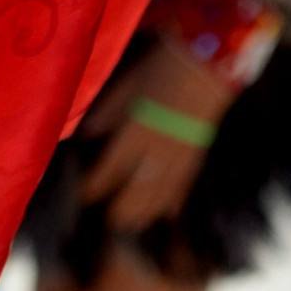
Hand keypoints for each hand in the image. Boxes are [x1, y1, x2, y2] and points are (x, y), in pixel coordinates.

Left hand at [78, 36, 238, 232]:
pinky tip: (168, 215)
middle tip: (108, 221)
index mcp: (136, 132)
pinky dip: (174, 202)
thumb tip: (85, 136)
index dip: (96, 184)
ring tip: (131, 226)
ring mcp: (181, 155)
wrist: (207, 64)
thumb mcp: (126, 86)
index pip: (111, 168)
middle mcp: (158, 151)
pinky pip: (184, 185)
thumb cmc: (160, 69)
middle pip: (138, 190)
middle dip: (122, 208)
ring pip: (162, 193)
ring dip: (146, 211)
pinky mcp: (197, 153)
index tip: (83, 194)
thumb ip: (106, 114)